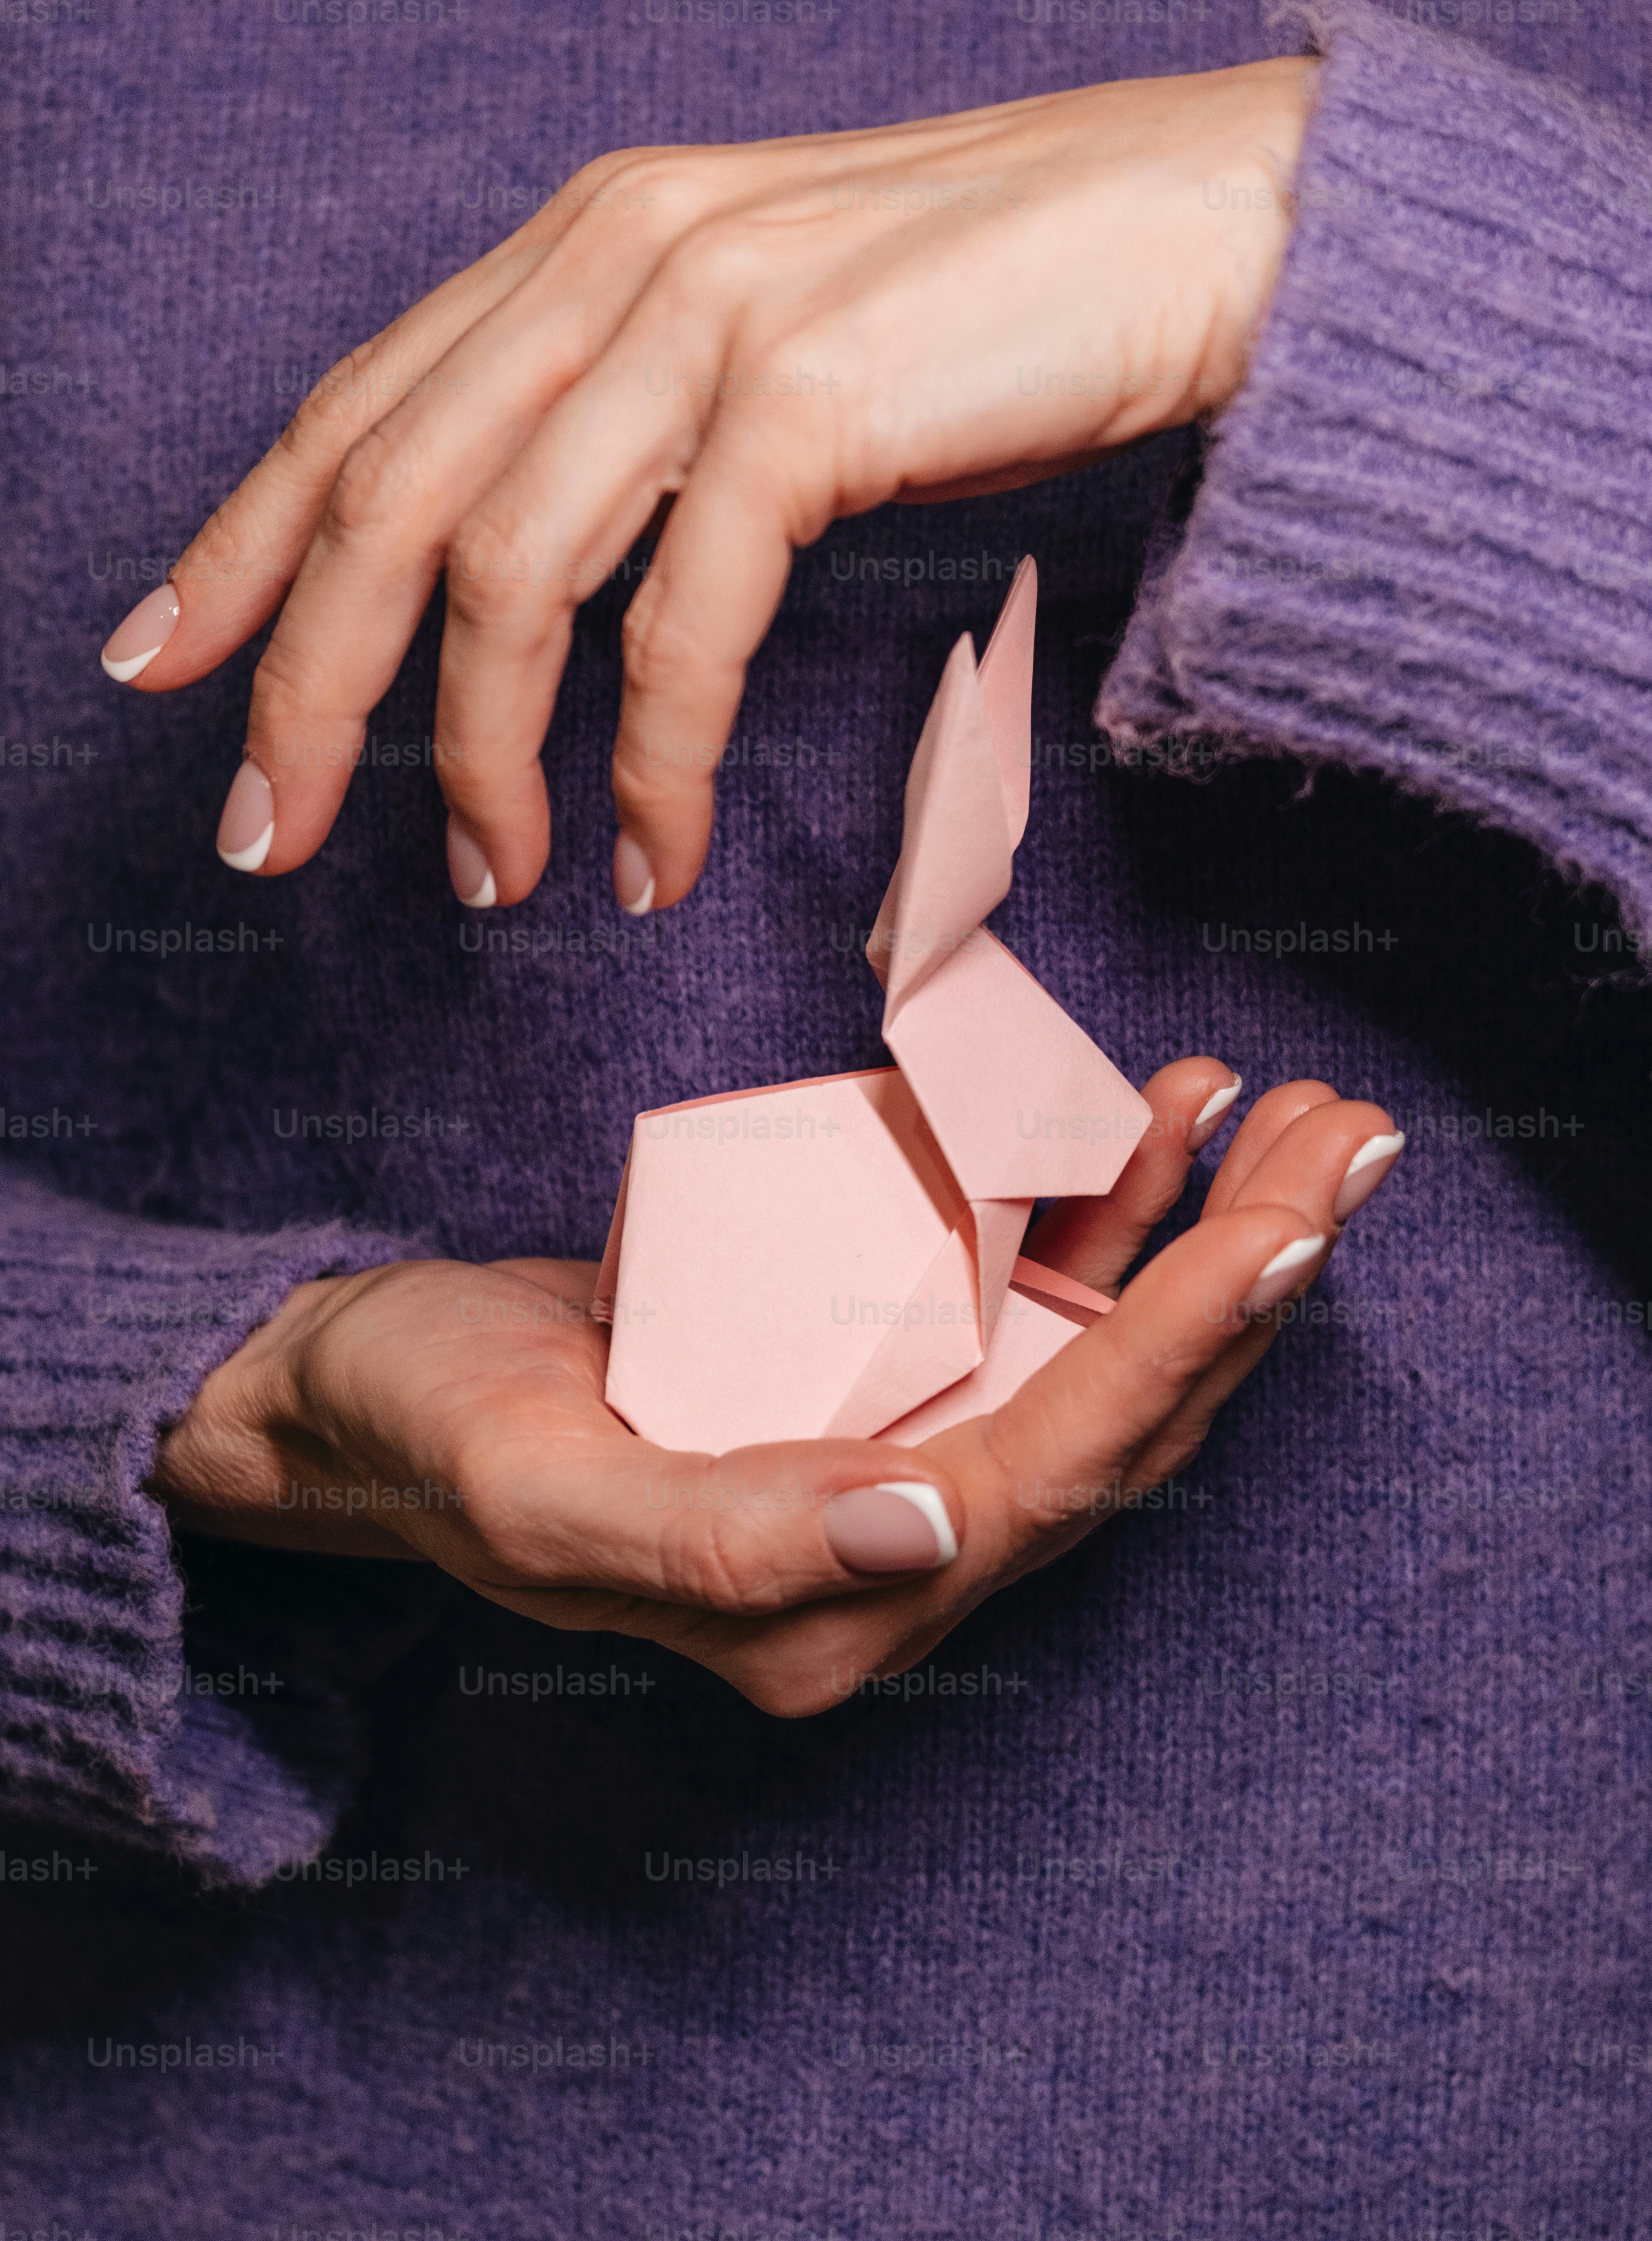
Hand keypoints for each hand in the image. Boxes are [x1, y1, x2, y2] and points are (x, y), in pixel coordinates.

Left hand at [102, 60, 1313, 912]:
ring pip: (508, 570)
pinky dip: (646, 761)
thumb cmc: (990, 308)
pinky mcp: (813, 397)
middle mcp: (621, 253)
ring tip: (493, 883)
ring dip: (478, 757)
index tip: (161, 664)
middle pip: (387, 495)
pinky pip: (682, 621)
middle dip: (309, 685)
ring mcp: (714, 317)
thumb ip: (631, 423)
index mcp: (590, 237)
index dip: (240, 543)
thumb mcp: (761, 349)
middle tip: (268, 835)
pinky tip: (648, 855)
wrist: (1201, 225)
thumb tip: (530, 582)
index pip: (359, 404)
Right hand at [147, 1061, 1402, 1714]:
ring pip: (1103, 1345)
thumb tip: (931, 1526)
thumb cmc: (431, 1434)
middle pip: (1125, 1411)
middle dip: (1250, 1275)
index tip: (1288, 1231)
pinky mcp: (874, 1368)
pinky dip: (1100, 1199)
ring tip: (1296, 1109)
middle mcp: (898, 1542)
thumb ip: (729, 1541)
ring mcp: (899, 1444)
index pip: (1062, 1470)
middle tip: (1350, 1139)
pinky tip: (1152, 1112)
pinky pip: (1022, 1292)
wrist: (365, 1388)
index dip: (1186, 1350)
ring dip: (1207, 1226)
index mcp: (835, 1606)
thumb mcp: (541, 1490)